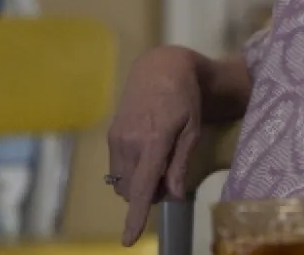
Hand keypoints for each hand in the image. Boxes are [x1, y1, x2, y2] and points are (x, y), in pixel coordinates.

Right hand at [107, 46, 202, 245]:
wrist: (159, 67)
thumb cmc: (185, 97)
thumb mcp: (192, 128)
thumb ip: (181, 163)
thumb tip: (175, 197)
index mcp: (154, 140)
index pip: (143, 187)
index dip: (136, 216)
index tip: (128, 240)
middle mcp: (130, 141)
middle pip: (134, 190)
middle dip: (150, 194)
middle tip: (171, 176)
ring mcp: (117, 138)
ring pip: (123, 182)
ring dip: (139, 185)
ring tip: (161, 162)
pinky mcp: (111, 135)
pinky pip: (118, 168)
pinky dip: (132, 173)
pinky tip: (148, 155)